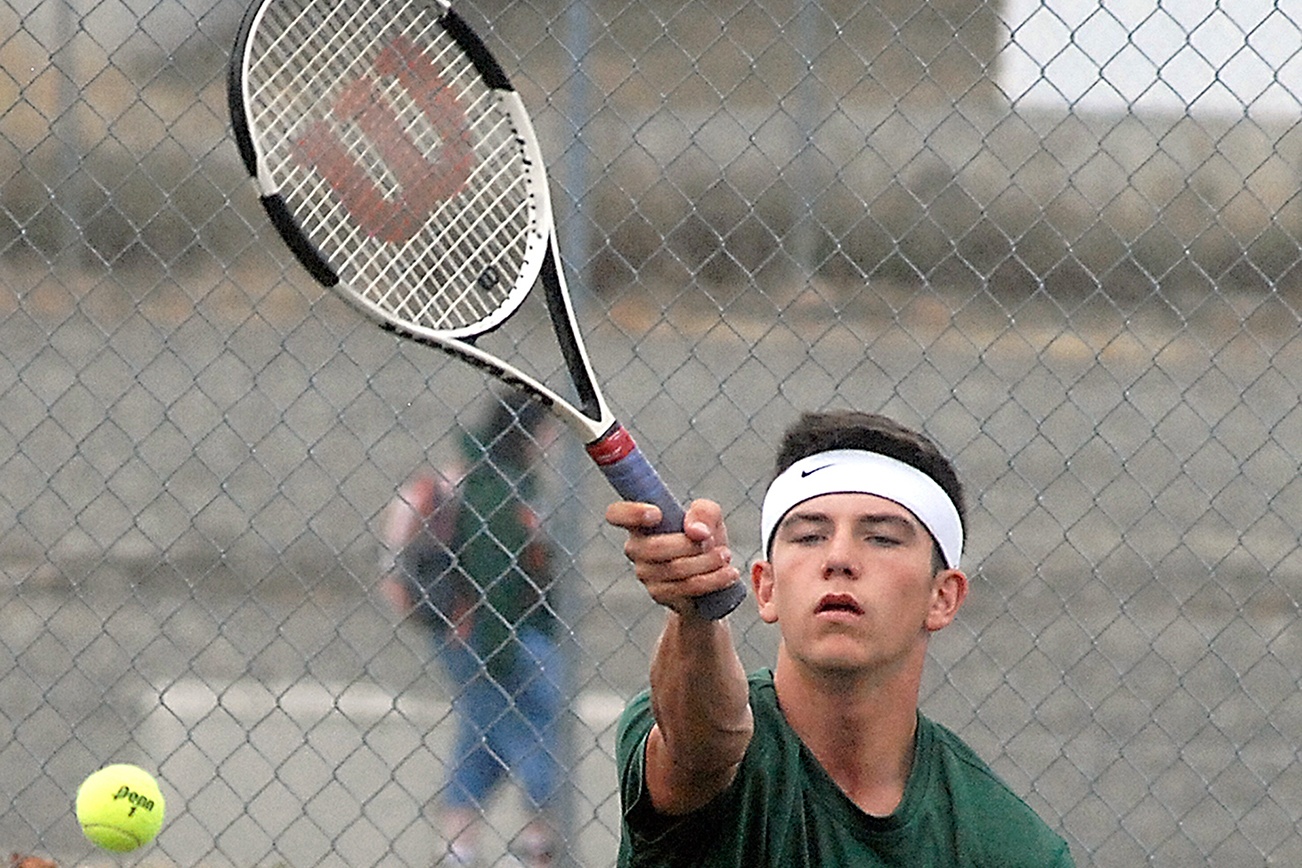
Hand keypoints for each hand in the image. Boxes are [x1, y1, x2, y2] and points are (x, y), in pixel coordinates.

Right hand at [605, 498, 740, 614]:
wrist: (713, 581)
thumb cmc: (705, 540)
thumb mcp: (711, 519)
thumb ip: (704, 512)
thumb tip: (695, 531)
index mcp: (641, 522)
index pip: (617, 514)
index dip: (631, 513)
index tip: (657, 514)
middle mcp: (636, 548)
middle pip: (653, 548)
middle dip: (689, 545)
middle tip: (712, 540)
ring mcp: (645, 573)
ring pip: (674, 569)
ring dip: (706, 562)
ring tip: (726, 556)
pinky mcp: (660, 594)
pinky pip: (685, 588)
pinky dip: (712, 580)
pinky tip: (728, 574)